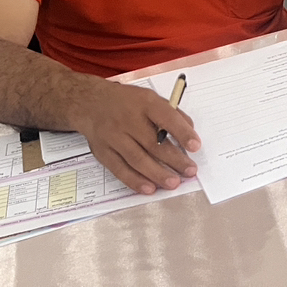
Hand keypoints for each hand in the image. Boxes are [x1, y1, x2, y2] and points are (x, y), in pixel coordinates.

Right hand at [72, 79, 200, 195]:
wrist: (91, 103)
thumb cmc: (127, 102)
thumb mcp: (150, 98)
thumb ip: (171, 114)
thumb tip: (189, 132)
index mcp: (145, 103)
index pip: (166, 117)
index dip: (182, 133)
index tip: (195, 146)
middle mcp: (128, 120)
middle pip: (153, 143)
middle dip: (174, 159)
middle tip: (189, 171)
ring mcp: (114, 137)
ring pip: (137, 159)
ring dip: (157, 174)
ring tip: (173, 183)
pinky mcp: (103, 152)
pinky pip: (120, 169)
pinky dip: (135, 181)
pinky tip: (149, 188)